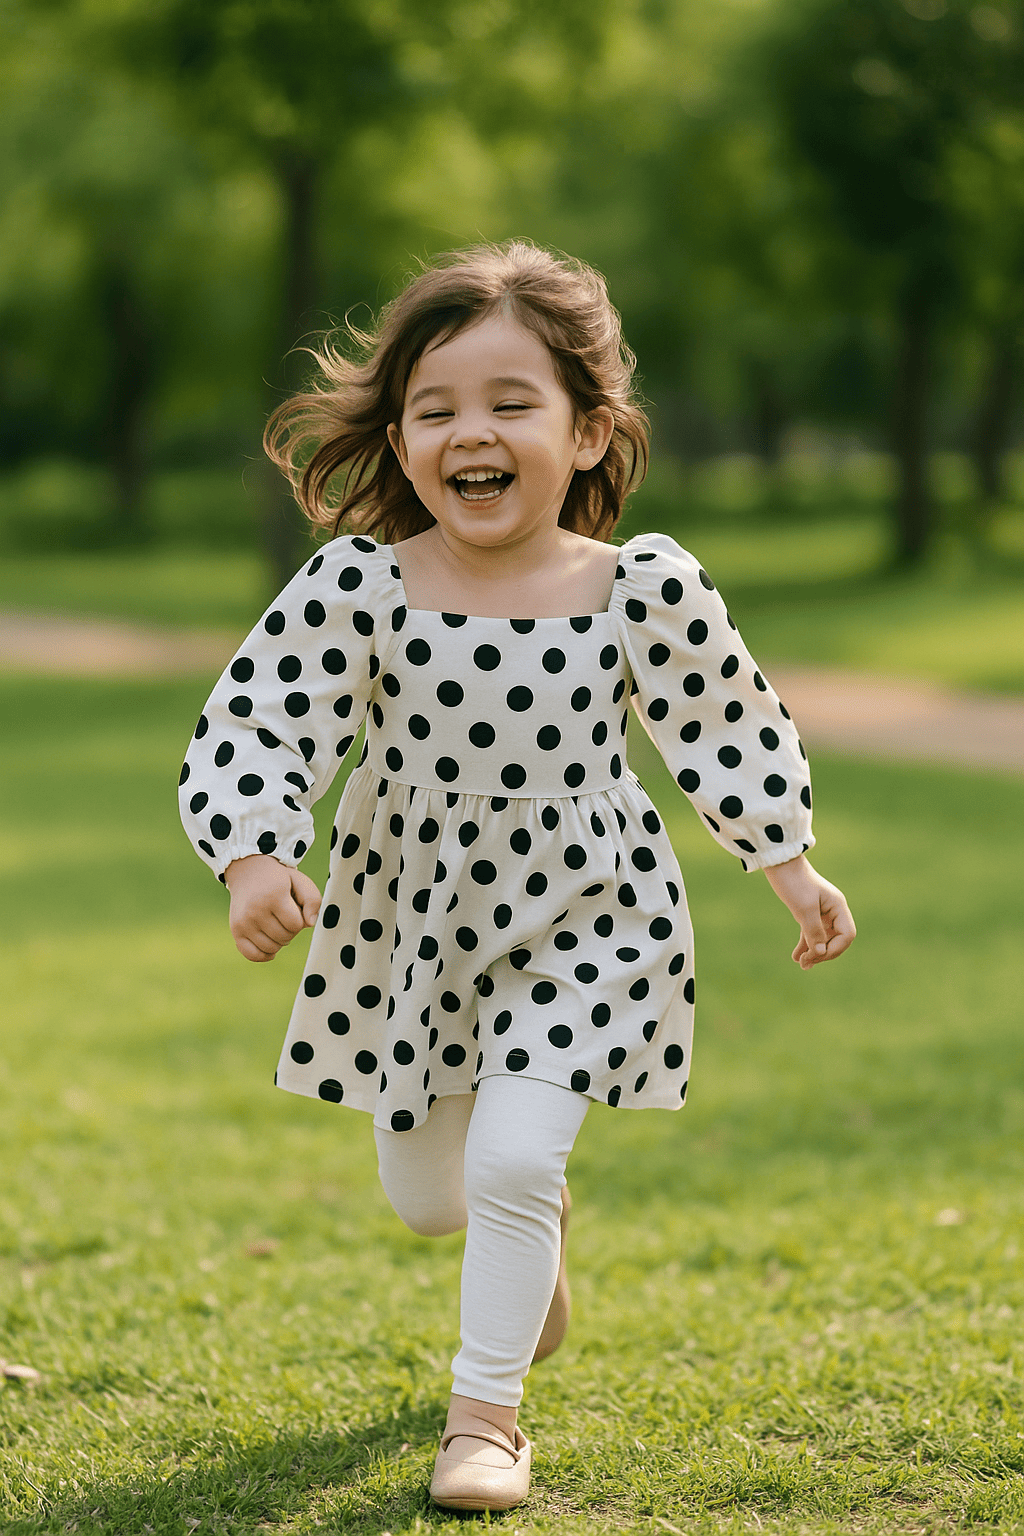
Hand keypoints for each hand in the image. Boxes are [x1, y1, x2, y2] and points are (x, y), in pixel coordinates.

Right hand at [223, 854, 321, 962]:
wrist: (248, 871)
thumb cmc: (278, 879)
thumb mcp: (300, 881)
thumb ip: (313, 900)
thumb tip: (310, 923)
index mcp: (273, 896)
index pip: (296, 925)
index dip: (300, 920)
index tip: (294, 909)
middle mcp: (255, 910)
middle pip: (284, 938)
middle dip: (290, 930)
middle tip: (285, 916)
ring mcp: (243, 922)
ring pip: (271, 948)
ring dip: (279, 941)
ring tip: (276, 925)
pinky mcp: (235, 930)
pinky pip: (252, 955)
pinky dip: (264, 954)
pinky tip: (270, 944)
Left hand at [762, 854, 855, 969]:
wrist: (779, 863)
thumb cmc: (793, 882)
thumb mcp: (804, 909)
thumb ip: (814, 932)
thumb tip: (821, 953)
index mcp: (838, 906)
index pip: (846, 935)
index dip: (834, 949)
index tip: (815, 954)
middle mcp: (833, 910)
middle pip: (836, 939)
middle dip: (822, 953)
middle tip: (805, 962)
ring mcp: (822, 912)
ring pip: (823, 938)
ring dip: (814, 952)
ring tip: (802, 964)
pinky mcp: (809, 912)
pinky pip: (811, 933)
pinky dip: (805, 944)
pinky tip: (796, 956)